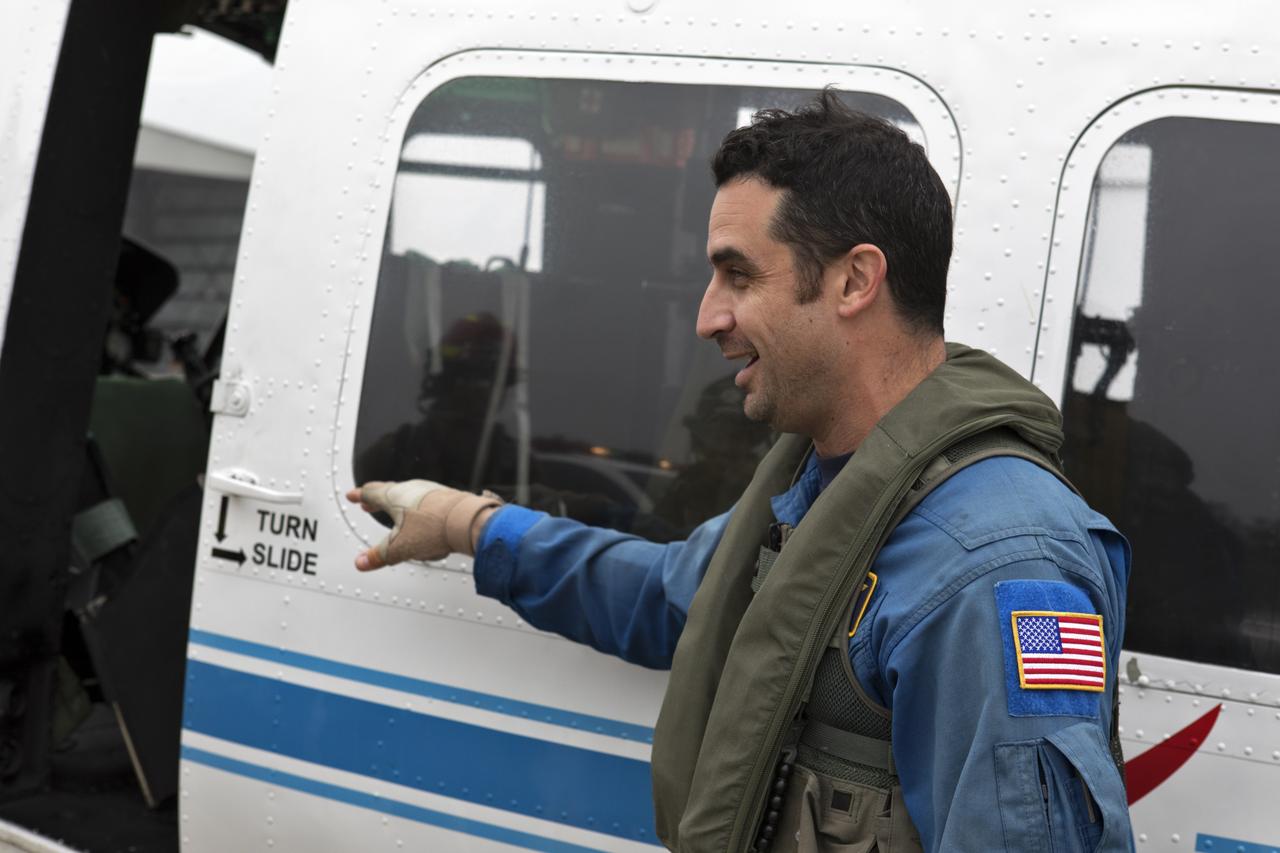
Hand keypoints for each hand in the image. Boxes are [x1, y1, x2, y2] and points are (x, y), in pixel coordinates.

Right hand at [345, 480, 502, 570]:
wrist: (466, 521)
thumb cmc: (433, 529)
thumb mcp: (399, 547)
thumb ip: (379, 555)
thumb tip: (361, 562)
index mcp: (394, 496)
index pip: (371, 492)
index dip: (360, 495)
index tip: (353, 496)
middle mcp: (412, 489)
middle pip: (389, 492)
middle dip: (377, 500)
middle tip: (368, 504)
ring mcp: (430, 491)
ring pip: (408, 497)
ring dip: (398, 505)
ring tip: (396, 515)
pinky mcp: (446, 497)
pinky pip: (427, 503)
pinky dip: (418, 511)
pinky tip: (424, 521)